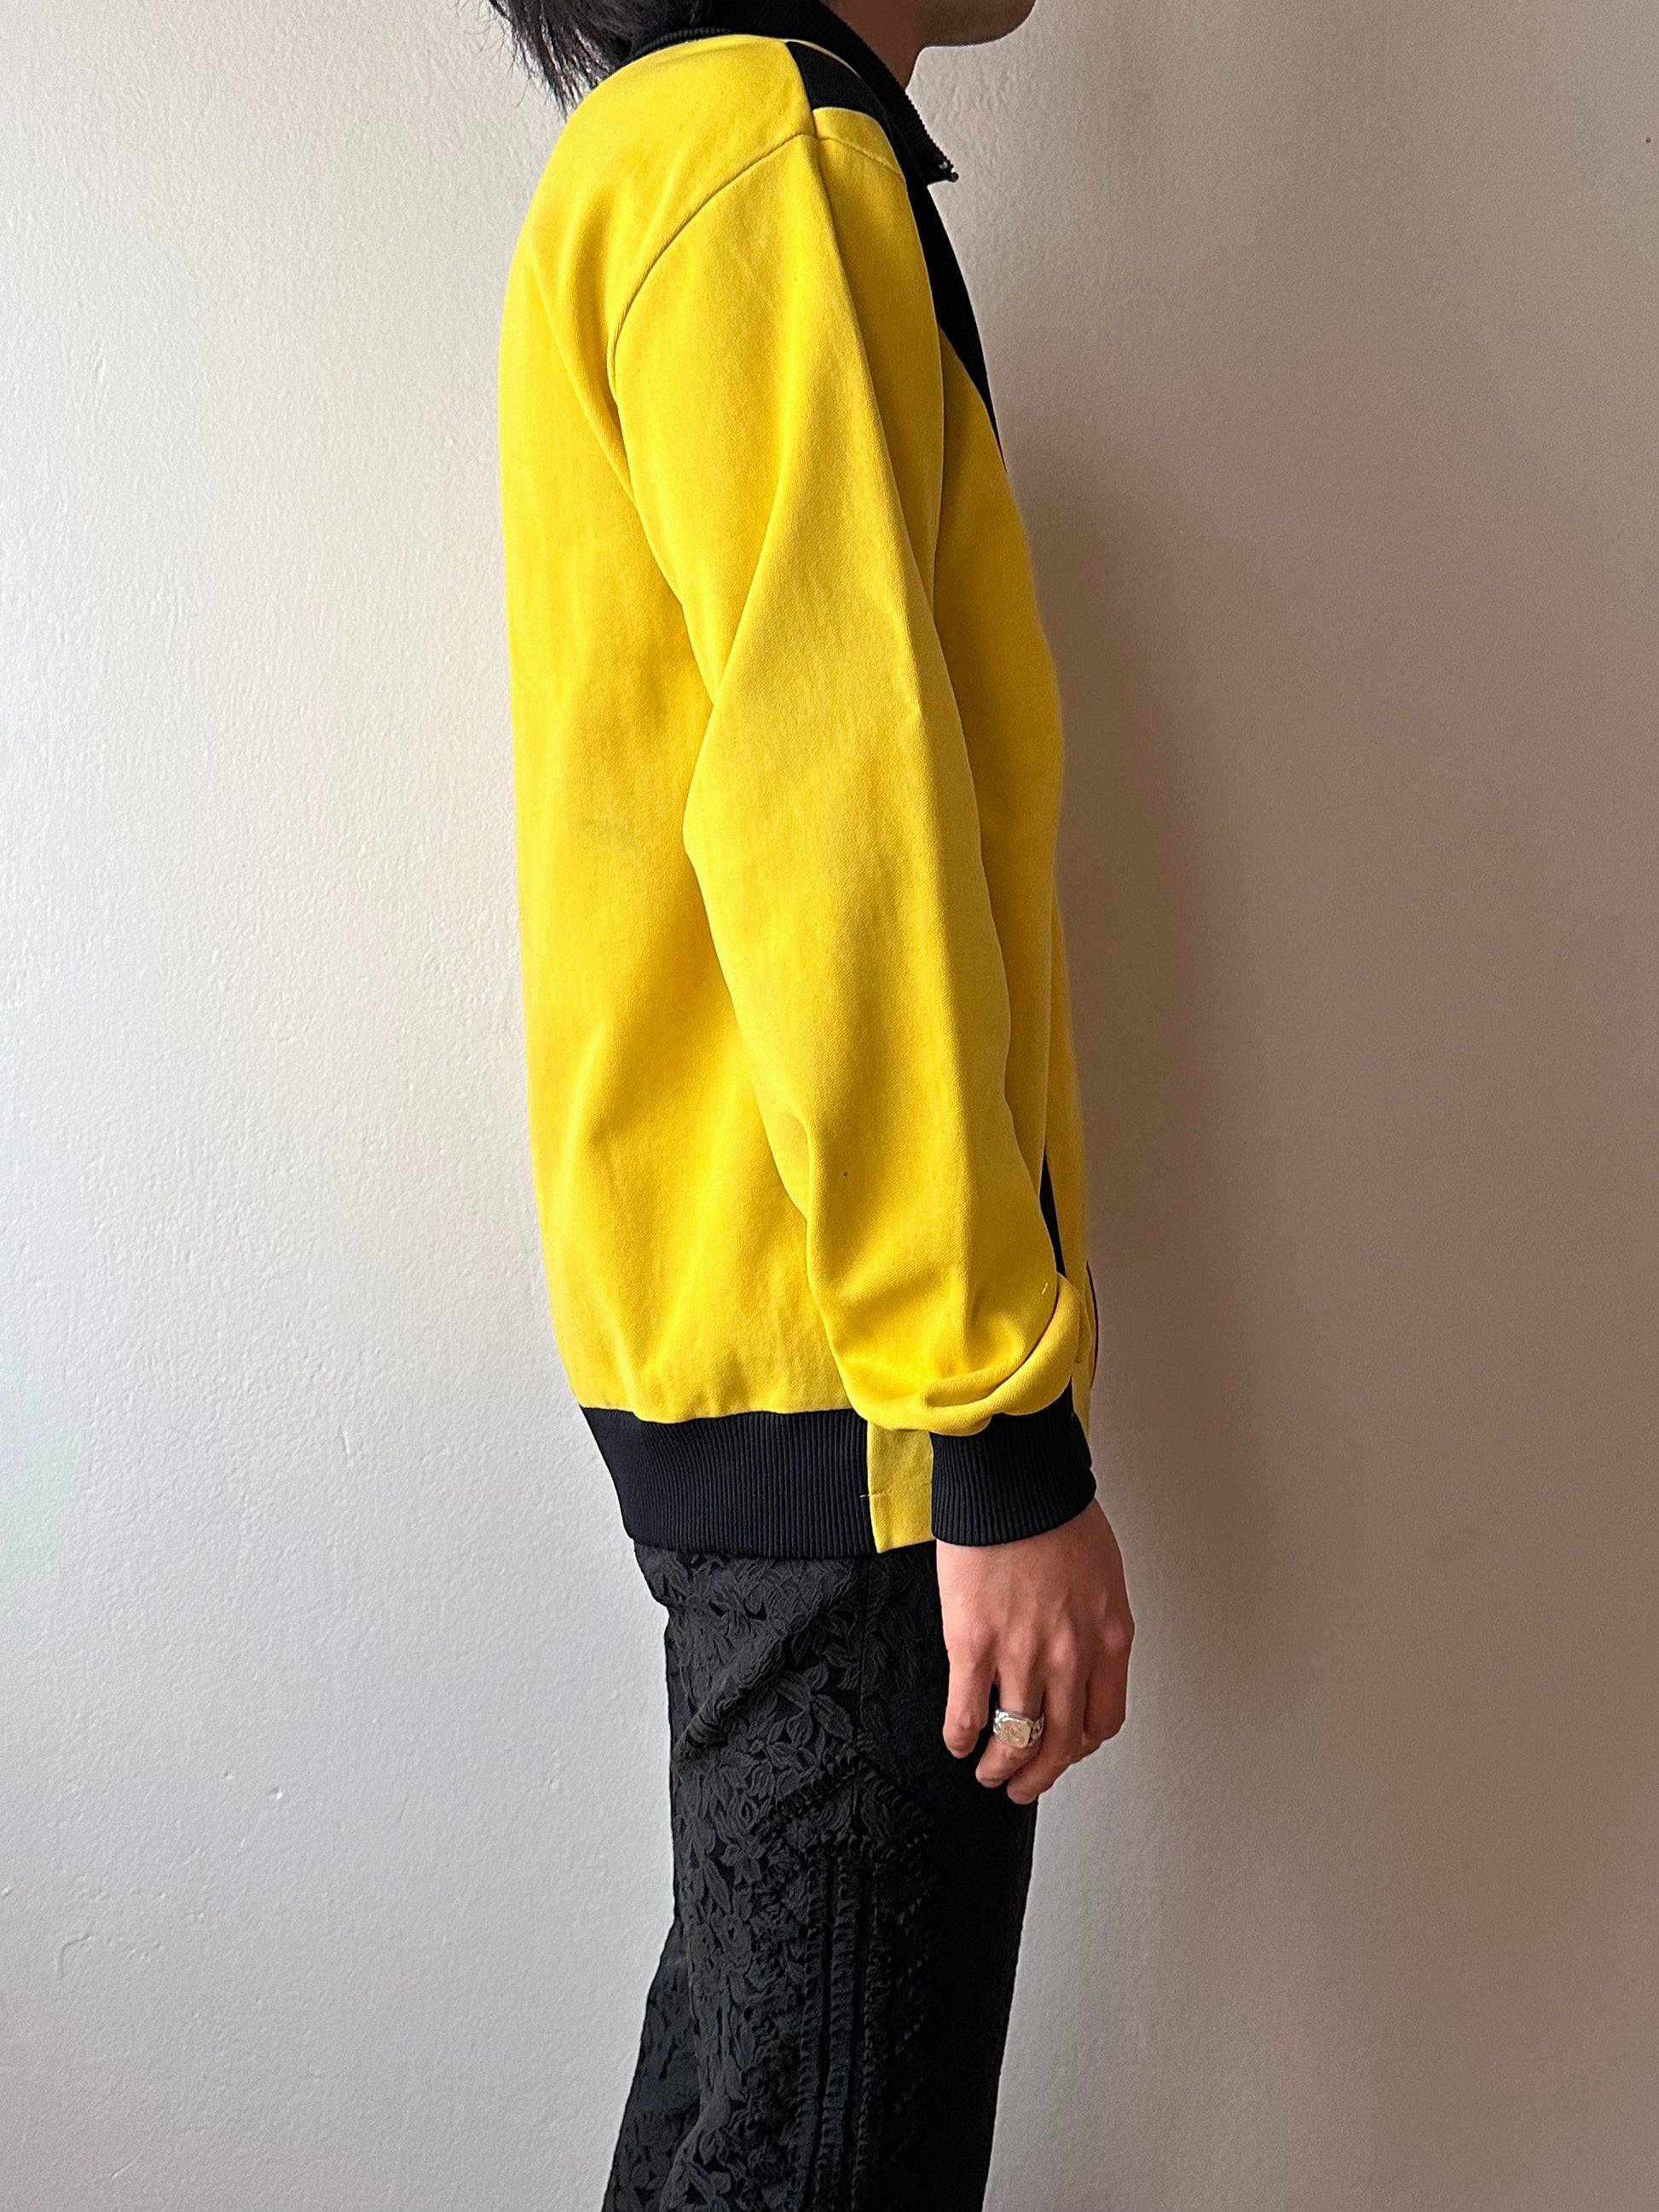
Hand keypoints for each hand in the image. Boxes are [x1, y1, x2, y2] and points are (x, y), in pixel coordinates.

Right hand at [936, 1499, 1133, 1804]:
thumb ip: (1093, 1619)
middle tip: (1023, 1784)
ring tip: (987, 1772)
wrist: (1016, 1482)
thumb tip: (1079, 1648)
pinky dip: (961, 1737)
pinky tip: (957, 1740)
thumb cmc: (1056, 1512)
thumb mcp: (1102, 1572)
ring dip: (1001, 1767)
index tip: (1064, 1749)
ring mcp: (1023, 1655)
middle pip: (1061, 1743)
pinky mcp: (975, 1645)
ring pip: (1018, 1740)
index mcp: (1107, 1637)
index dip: (1079, 1745)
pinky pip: (968, 1713)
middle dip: (1040, 1774)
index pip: (1101, 1719)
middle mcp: (1071, 1656)